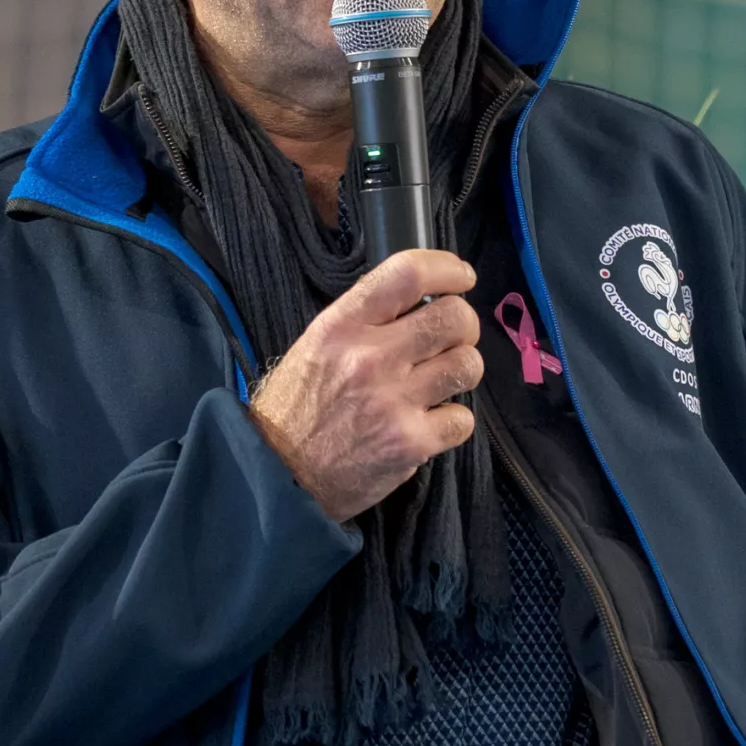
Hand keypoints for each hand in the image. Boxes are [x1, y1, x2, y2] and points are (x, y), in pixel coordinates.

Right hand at [248, 251, 481, 523]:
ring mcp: (394, 401)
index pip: (408, 274)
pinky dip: (452, 422)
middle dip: (464, 326)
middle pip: (455, 318)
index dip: (447, 269)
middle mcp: (370, 357)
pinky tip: (429, 424)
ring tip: (441, 382)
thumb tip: (419, 305)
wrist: (277, 476)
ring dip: (461, 371)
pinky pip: (463, 419)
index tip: (461, 278)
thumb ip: (364, 322)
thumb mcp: (315, 346)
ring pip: (468, 365)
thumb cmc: (296, 409)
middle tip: (452, 340)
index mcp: (342, 326)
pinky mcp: (411, 443)